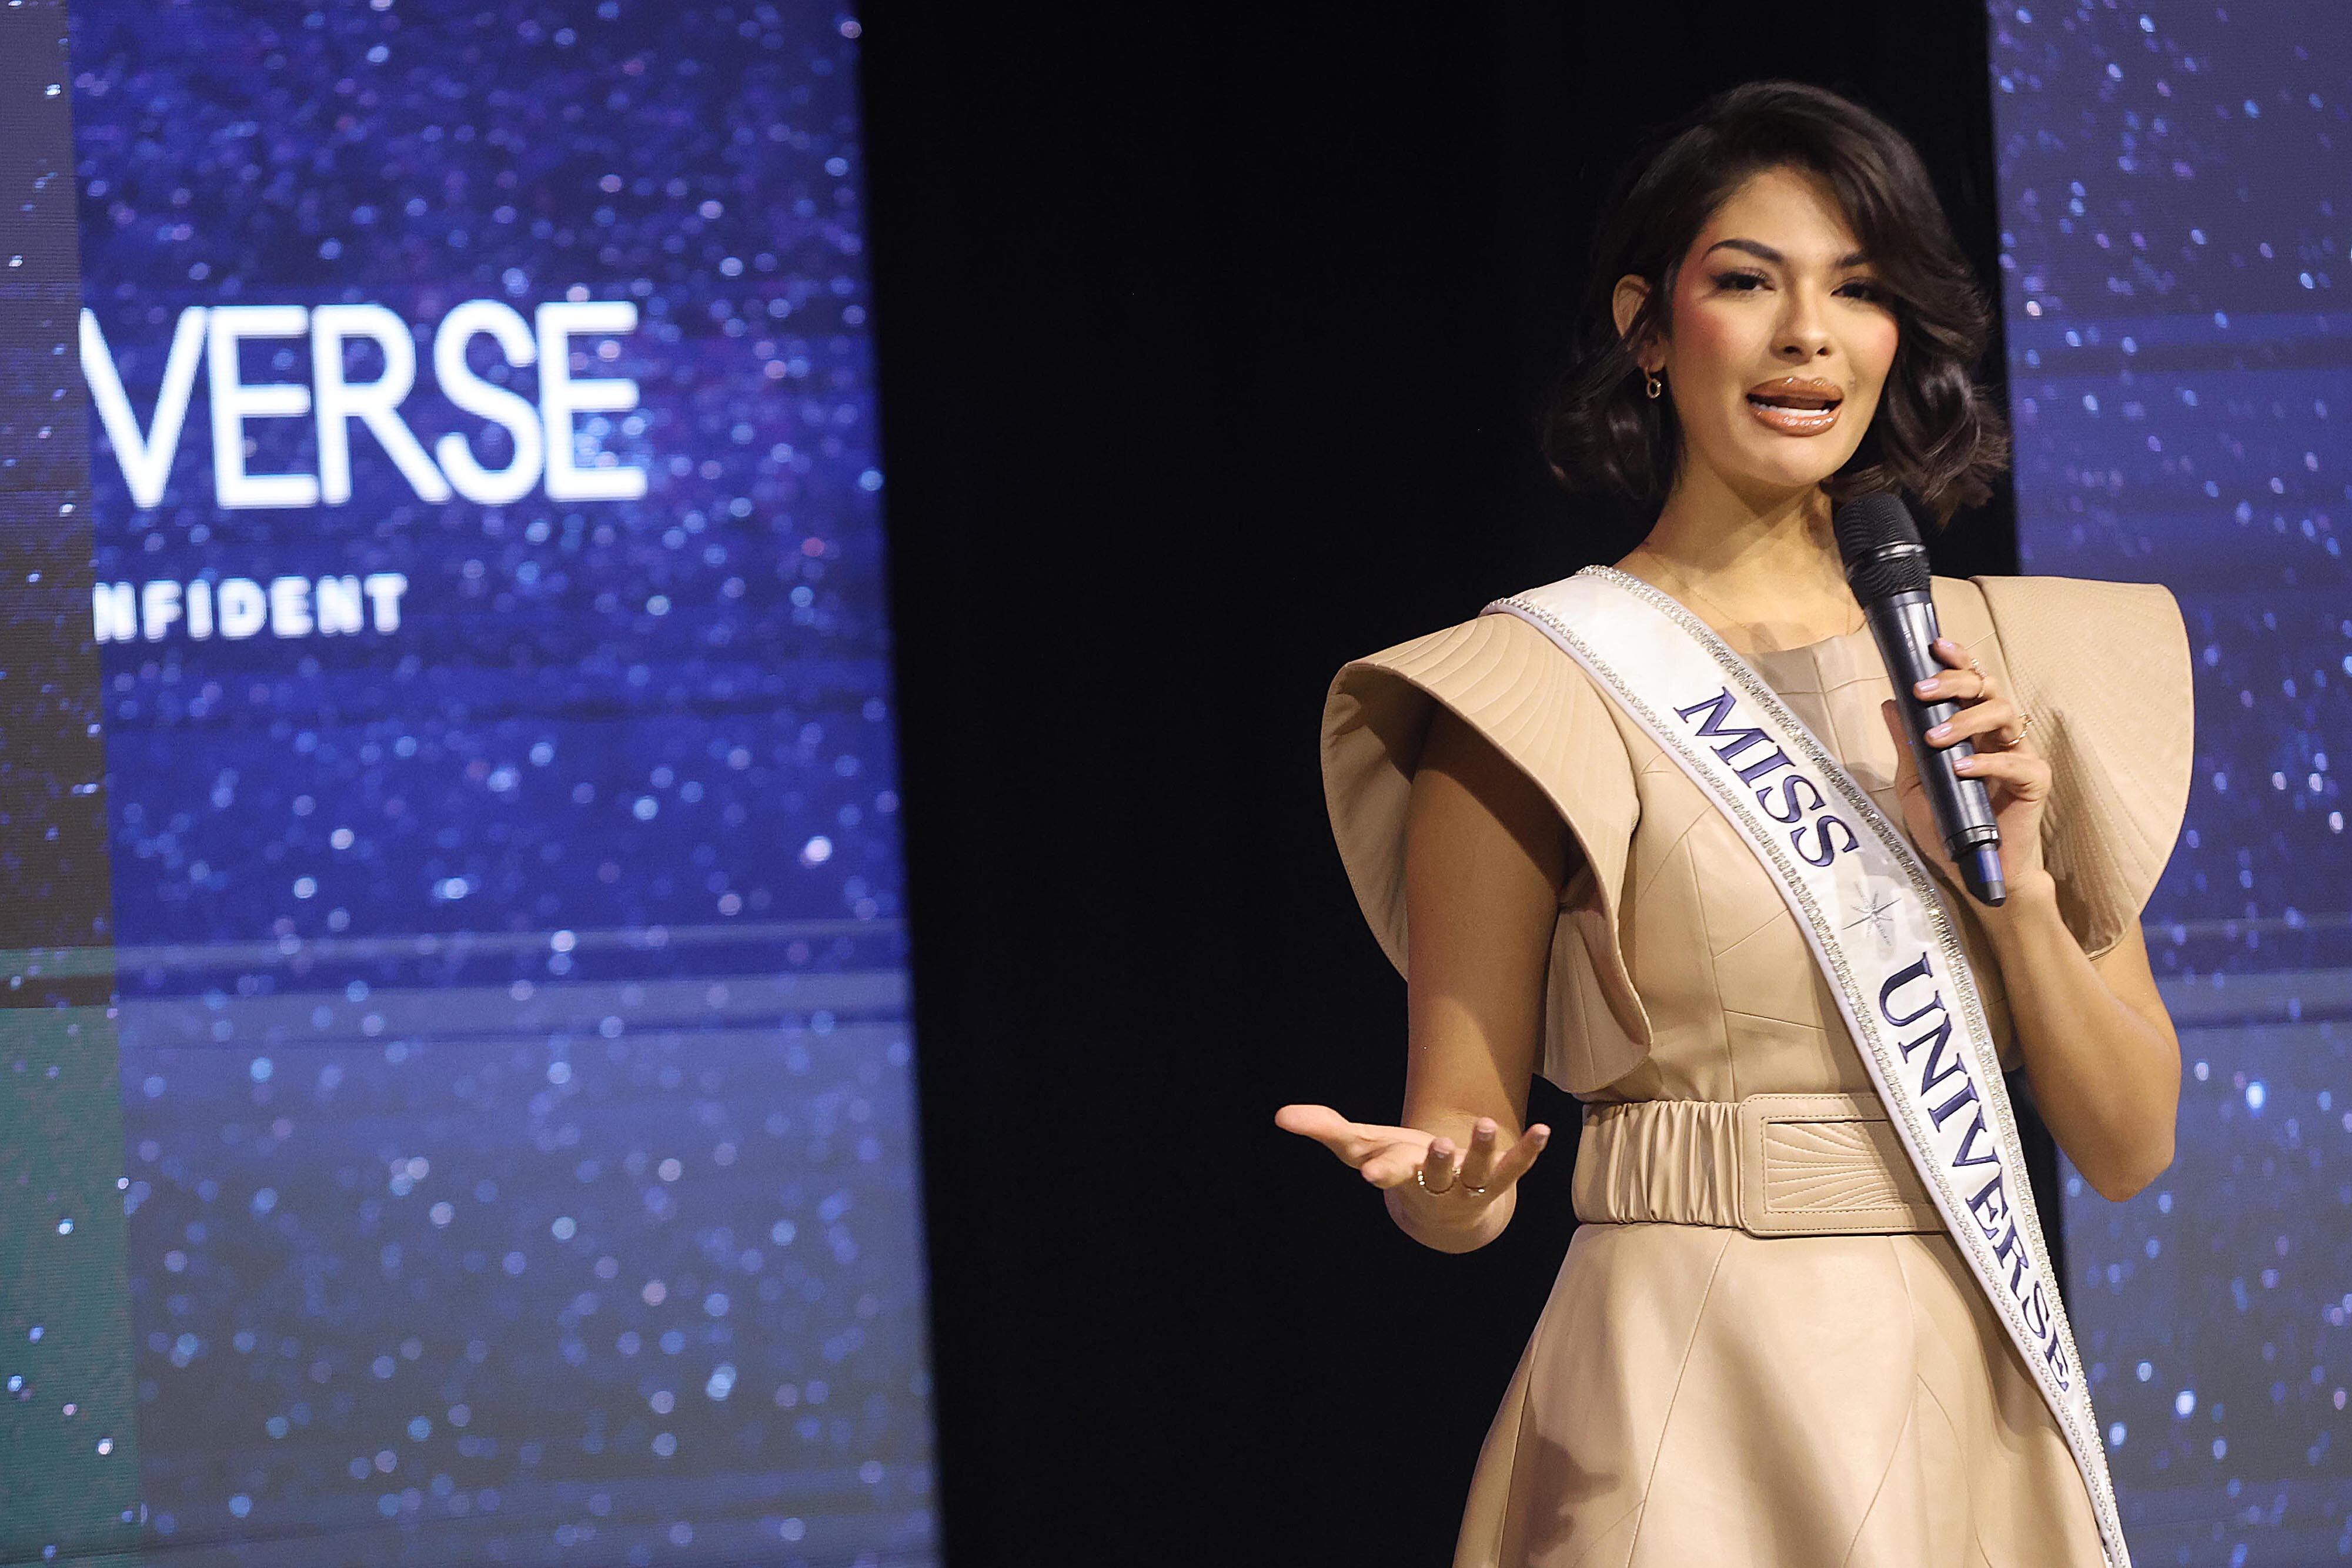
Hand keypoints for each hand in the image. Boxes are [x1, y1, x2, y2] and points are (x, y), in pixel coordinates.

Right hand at [1273, 1103, 1550, 1219]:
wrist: (1444, 1207)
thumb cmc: (1397, 1167)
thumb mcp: (1361, 1147)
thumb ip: (1324, 1129)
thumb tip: (1280, 1115)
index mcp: (1402, 1176)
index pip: (1390, 1173)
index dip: (1382, 1171)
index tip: (1371, 1173)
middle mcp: (1437, 1185)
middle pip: (1436, 1175)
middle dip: (1437, 1162)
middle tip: (1437, 1145)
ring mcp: (1470, 1186)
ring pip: (1477, 1172)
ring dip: (1481, 1150)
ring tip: (1485, 1123)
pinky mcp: (1497, 1181)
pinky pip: (1514, 1169)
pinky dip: (1528, 1152)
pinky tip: (1544, 1131)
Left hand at [1878, 635, 2051, 899]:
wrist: (1976, 870)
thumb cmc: (1949, 825)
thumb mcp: (1916, 783)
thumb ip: (1907, 745)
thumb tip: (1888, 703)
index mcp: (1975, 729)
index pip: (1972, 684)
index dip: (1958, 661)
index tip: (1936, 646)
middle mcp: (2000, 735)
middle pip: (1988, 688)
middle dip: (1955, 682)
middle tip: (1922, 691)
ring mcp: (2021, 755)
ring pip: (2005, 714)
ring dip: (1966, 720)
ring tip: (1935, 737)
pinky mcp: (2035, 781)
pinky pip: (2016, 762)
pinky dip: (1986, 762)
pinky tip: (1960, 769)